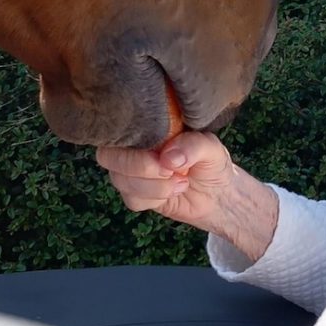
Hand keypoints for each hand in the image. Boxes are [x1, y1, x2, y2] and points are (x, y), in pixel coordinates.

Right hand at [96, 130, 233, 229]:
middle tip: (170, 170)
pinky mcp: (134, 195)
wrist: (217, 193)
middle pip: (108, 156)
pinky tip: (174, 191)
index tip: (161, 151)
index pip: (117, 126)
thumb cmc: (210, 161)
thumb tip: (168, 158)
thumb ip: (193, 146)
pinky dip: (155, 199)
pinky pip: (132, 199)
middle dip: (140, 166)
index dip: (130, 140)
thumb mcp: (211, 147)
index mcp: (144, 126)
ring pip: (121, 180)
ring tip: (181, 182)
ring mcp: (129, 172)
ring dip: (154, 186)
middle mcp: (130, 148)